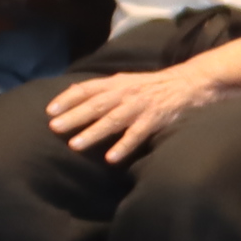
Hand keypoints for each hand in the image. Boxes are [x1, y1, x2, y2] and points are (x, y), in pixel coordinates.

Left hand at [42, 55, 223, 163]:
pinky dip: (124, 146)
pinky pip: (137, 134)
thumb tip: (75, 95)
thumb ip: (105, 89)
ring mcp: (140, 106)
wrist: (191, 83)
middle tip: (53, 128)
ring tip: (74, 145)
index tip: (50, 111)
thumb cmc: (154, 86)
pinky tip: (111, 158)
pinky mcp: (155, 119)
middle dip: (74, 116)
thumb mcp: (127, 81)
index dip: (67, 98)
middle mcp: (126, 92)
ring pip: (112, 120)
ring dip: (92, 133)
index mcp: (117, 82)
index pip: (87, 88)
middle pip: (96, 104)